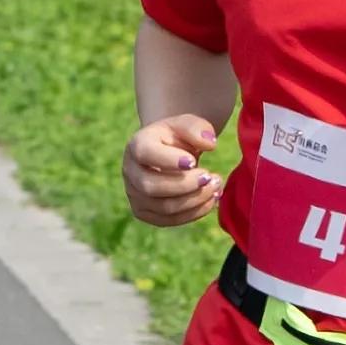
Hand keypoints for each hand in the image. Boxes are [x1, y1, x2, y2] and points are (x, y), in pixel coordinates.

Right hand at [124, 111, 225, 226]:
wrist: (169, 153)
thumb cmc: (178, 137)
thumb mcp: (188, 124)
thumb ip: (198, 129)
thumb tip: (210, 144)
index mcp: (136, 146)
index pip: (146, 154)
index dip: (169, 160)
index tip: (193, 161)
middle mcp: (130, 172)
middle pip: (151, 187)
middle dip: (185, 185)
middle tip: (210, 176)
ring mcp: (135, 195)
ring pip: (163, 207)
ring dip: (194, 200)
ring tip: (215, 187)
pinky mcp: (145, 213)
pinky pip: (170, 220)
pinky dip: (194, 213)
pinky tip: (210, 200)